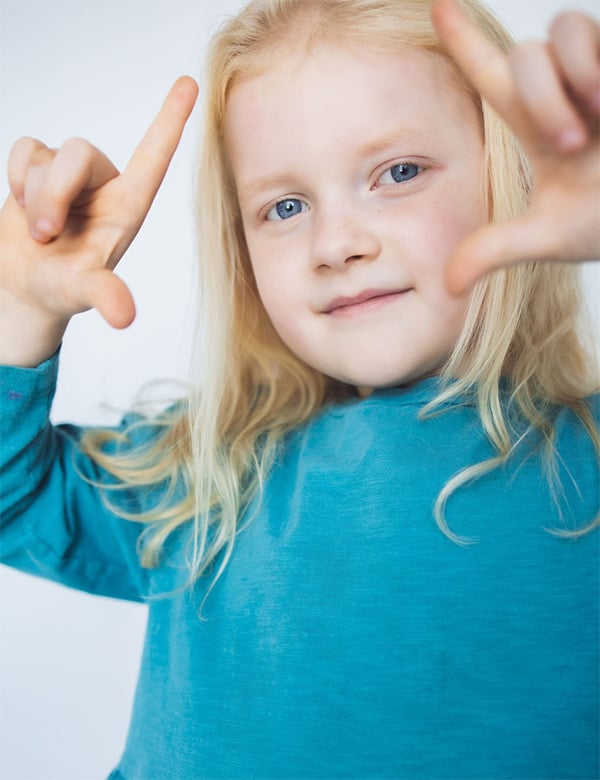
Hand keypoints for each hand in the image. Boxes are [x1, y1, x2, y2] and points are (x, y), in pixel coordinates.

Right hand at [0, 77, 197, 338]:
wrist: (25, 286)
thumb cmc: (64, 287)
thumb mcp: (85, 291)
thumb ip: (105, 295)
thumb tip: (122, 316)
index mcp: (129, 206)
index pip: (154, 156)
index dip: (172, 119)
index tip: (193, 83)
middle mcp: (105, 184)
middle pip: (78, 153)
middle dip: (53, 193)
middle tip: (45, 236)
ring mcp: (72, 175)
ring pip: (48, 154)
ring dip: (33, 193)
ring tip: (39, 230)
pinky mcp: (40, 166)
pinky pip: (25, 147)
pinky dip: (16, 177)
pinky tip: (24, 206)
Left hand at [432, 0, 599, 294]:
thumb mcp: (546, 237)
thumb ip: (495, 250)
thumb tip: (448, 286)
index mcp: (532, 124)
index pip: (489, 72)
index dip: (463, 39)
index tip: (438, 5)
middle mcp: (561, 90)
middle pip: (526, 54)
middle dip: (543, 97)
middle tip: (572, 144)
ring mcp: (598, 72)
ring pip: (565, 28)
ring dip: (573, 76)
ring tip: (596, 121)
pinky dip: (598, 70)